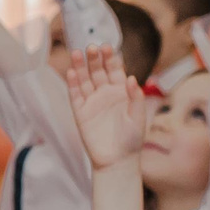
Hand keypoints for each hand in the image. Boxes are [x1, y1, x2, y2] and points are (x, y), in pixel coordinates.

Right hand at [62, 43, 145, 170]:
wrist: (117, 161)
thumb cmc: (131, 140)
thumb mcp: (139, 117)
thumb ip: (136, 98)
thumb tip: (132, 78)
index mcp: (122, 92)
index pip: (115, 70)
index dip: (111, 59)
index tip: (108, 48)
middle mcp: (106, 94)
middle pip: (98, 71)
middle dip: (95, 59)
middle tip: (92, 48)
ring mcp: (92, 102)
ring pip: (84, 80)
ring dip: (80, 67)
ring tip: (77, 53)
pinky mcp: (81, 113)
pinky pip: (75, 96)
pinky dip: (73, 84)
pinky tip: (71, 73)